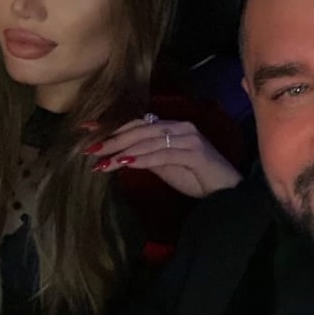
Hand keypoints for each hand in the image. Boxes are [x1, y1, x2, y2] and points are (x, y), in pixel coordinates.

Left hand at [83, 117, 241, 197]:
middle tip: (89, 148)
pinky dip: (141, 159)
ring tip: (101, 162)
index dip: (112, 125)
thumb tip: (121, 154)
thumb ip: (146, 157)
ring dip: (122, 151)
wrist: (226, 192)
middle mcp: (180, 127)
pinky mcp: (193, 152)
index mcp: (173, 127)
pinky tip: (124, 165)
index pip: (138, 122)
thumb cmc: (197, 179)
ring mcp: (188, 138)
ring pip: (147, 141)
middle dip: (112, 139)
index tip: (87, 128)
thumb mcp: (166, 166)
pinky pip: (161, 154)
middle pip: (139, 129)